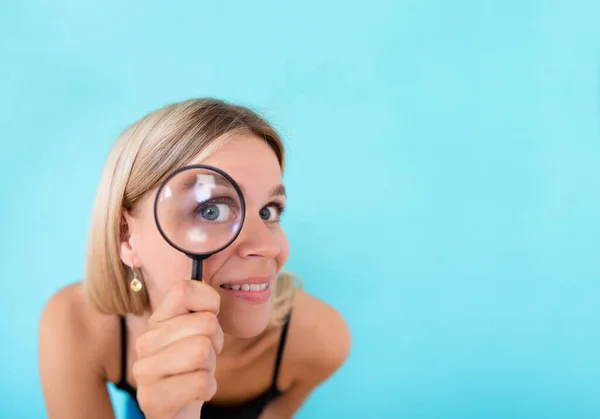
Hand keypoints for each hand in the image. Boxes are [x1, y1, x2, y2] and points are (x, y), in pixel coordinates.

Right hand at [133, 280, 222, 418]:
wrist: (177, 409)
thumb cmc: (193, 365)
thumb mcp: (198, 330)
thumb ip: (201, 306)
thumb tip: (210, 287)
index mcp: (157, 320)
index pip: (184, 290)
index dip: (209, 302)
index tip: (208, 318)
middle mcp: (145, 341)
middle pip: (206, 324)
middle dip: (216, 342)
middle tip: (204, 356)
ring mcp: (145, 370)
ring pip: (202, 351)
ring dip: (210, 366)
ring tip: (197, 372)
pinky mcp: (152, 399)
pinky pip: (201, 382)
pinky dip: (208, 389)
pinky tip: (194, 392)